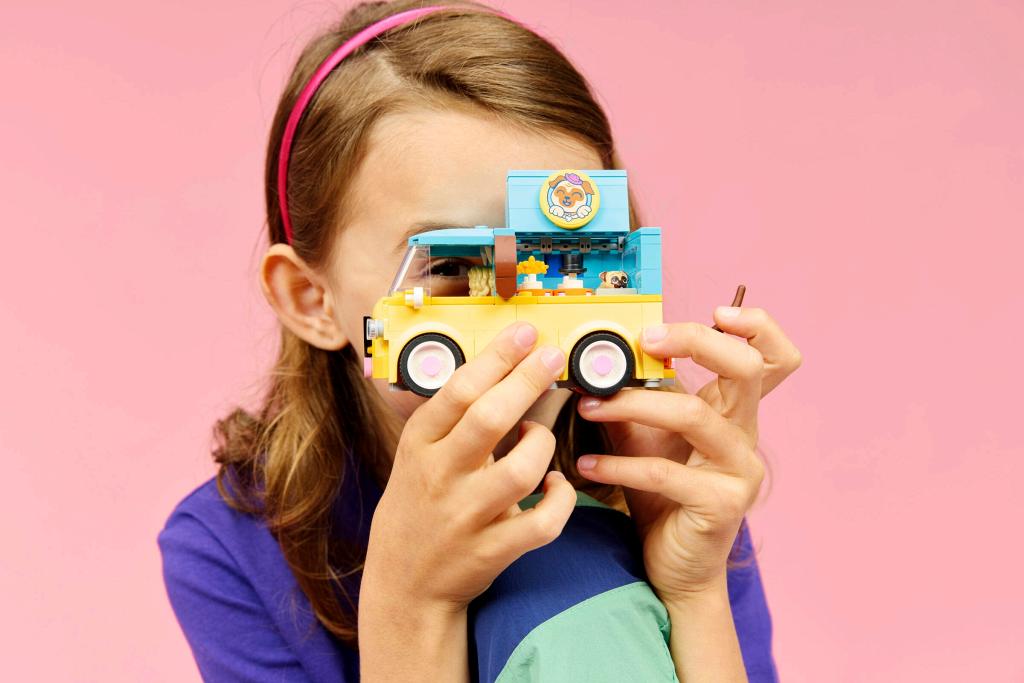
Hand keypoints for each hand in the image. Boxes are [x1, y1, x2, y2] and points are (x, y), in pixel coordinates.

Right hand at [361, 321, 576, 613]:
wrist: (404, 582)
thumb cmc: (419, 504)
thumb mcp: (418, 454)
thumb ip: (453, 418)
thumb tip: (504, 365)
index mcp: (419, 445)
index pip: (458, 390)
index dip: (495, 358)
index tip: (523, 332)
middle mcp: (440, 477)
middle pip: (489, 420)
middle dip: (526, 381)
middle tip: (553, 355)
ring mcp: (466, 517)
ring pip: (520, 471)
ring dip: (542, 444)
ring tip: (538, 436)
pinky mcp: (492, 551)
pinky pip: (542, 523)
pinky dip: (559, 500)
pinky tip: (556, 486)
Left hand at [574, 307, 801, 601]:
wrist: (675, 566)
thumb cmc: (662, 495)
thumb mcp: (646, 436)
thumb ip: (633, 398)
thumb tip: (591, 361)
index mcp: (734, 411)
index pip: (773, 356)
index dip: (756, 326)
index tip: (713, 312)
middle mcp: (746, 434)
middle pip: (747, 368)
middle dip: (696, 342)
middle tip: (645, 339)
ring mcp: (739, 470)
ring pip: (694, 415)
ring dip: (633, 404)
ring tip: (587, 407)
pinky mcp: (721, 505)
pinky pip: (667, 473)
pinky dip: (620, 466)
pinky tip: (587, 467)